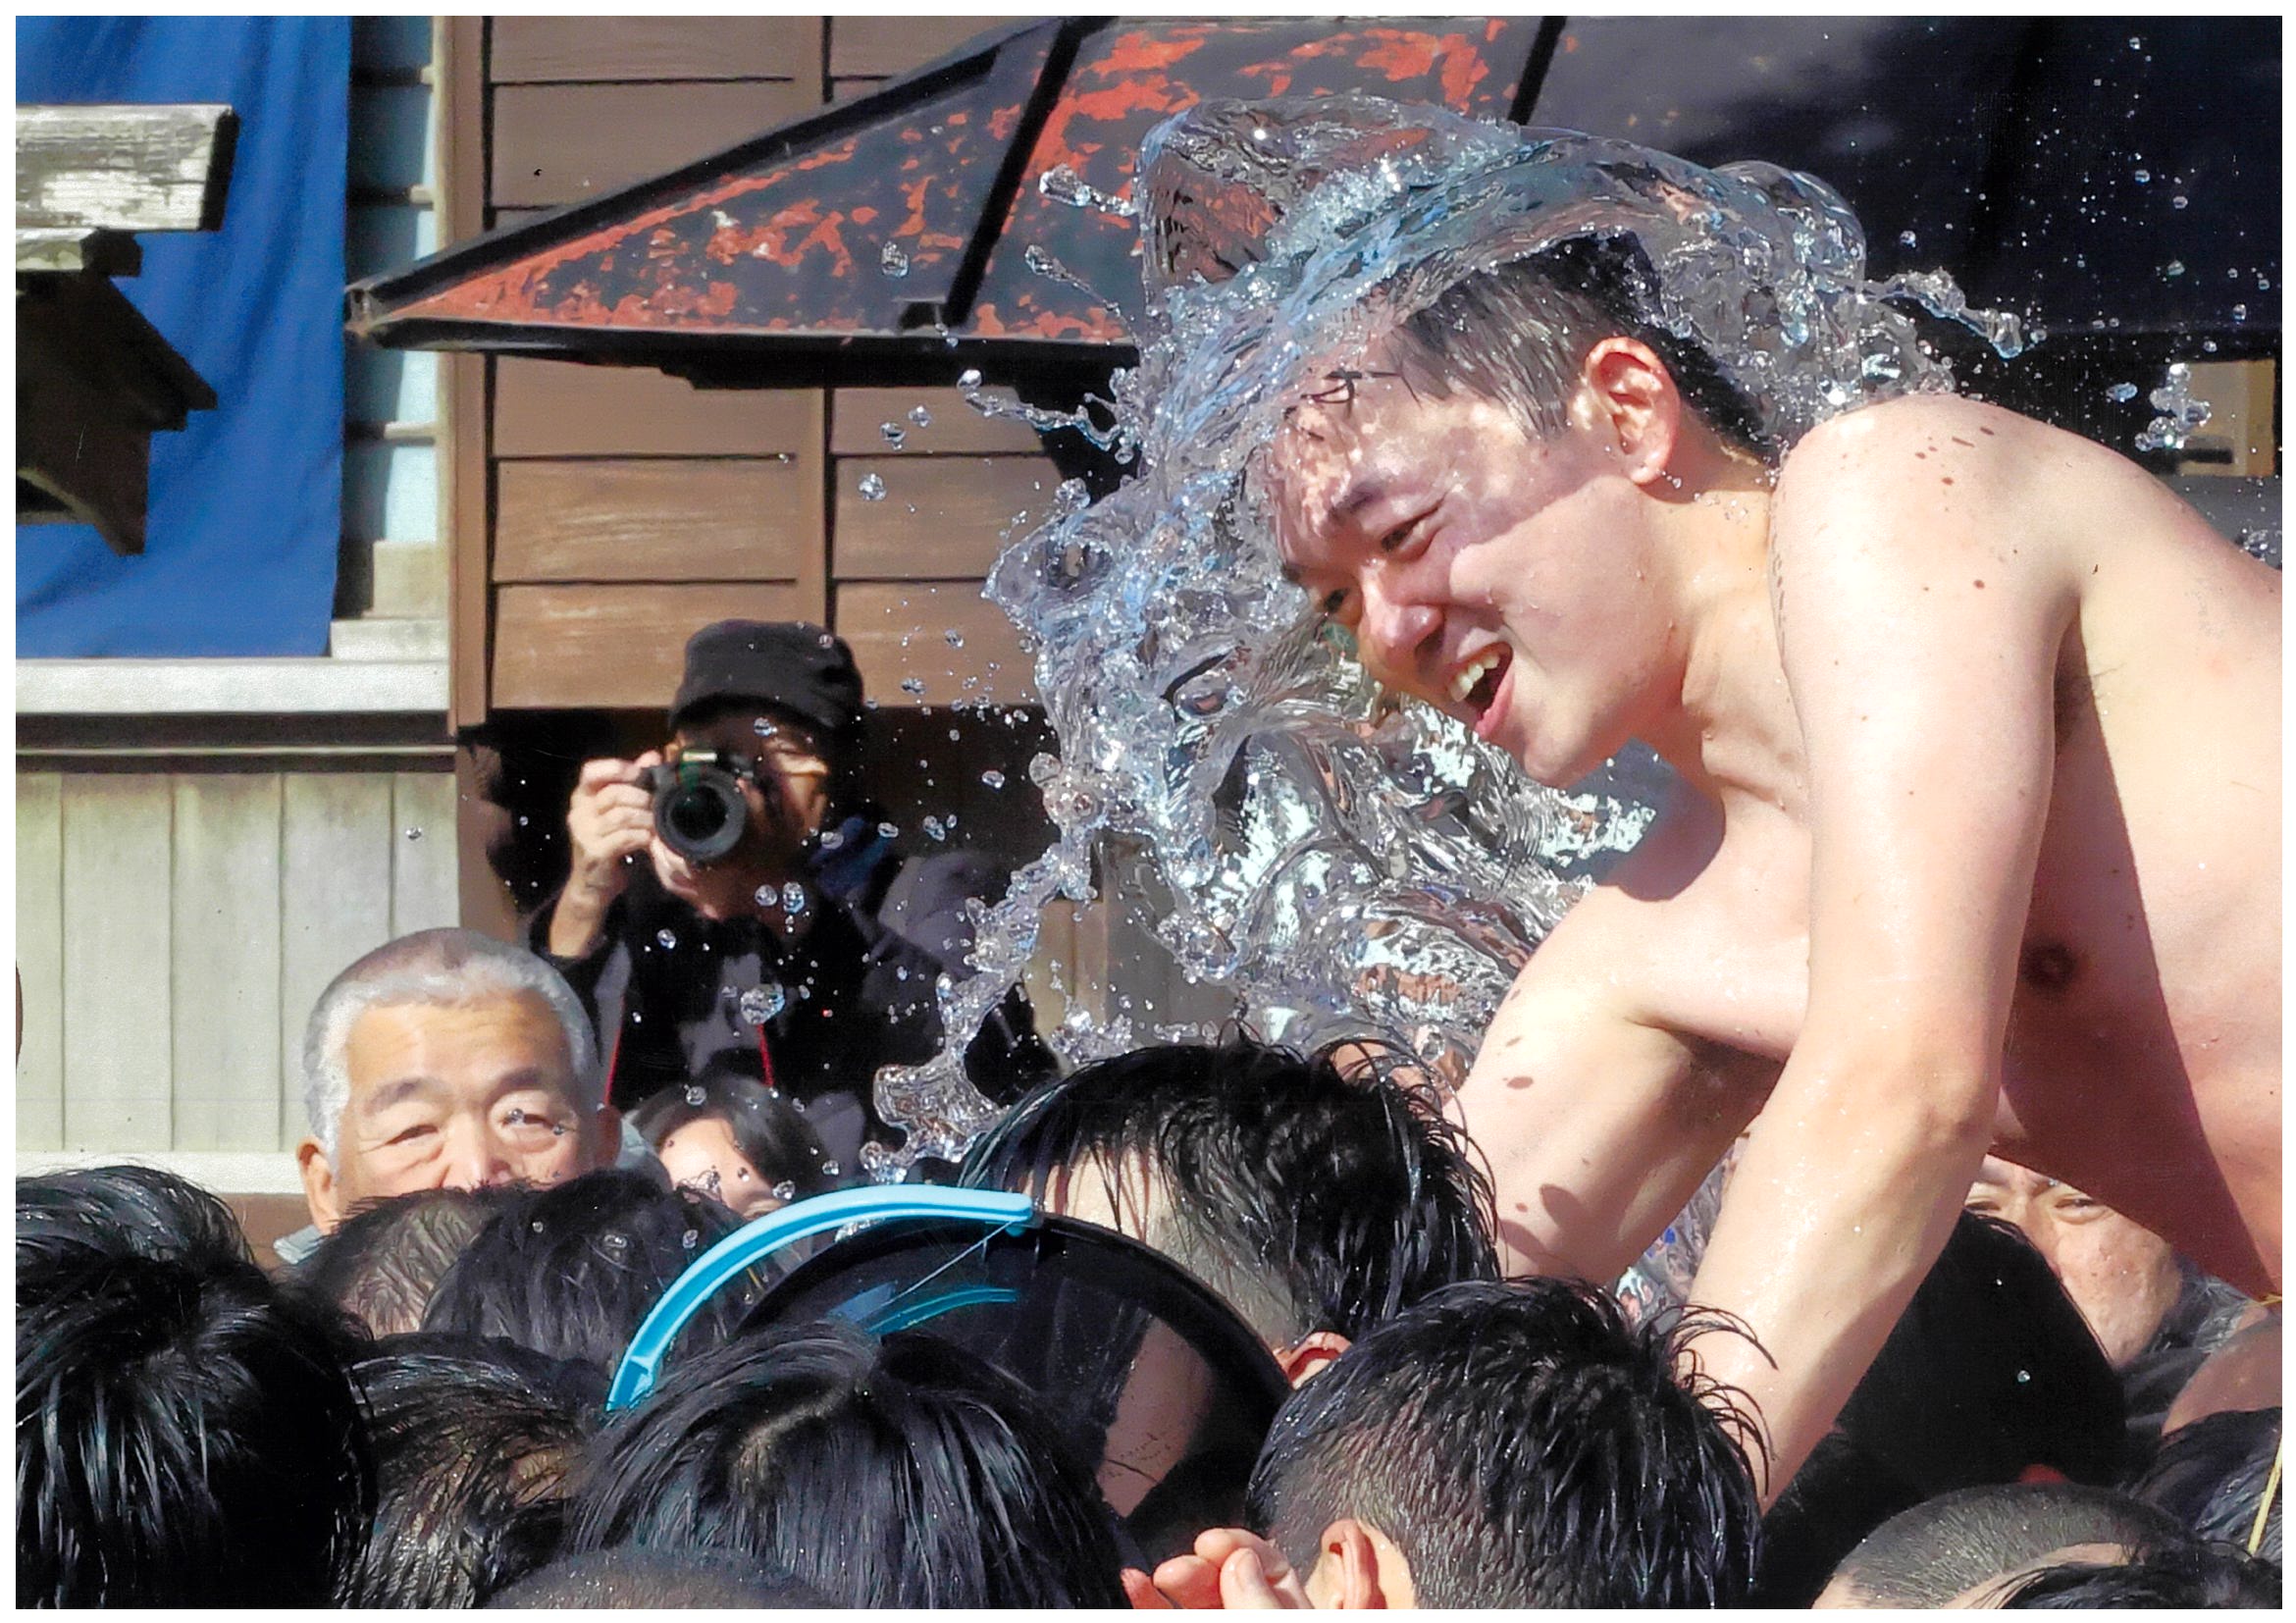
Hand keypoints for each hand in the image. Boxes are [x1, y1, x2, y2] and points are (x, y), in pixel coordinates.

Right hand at [547, 752, 659, 956]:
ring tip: (656, 824)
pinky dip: (642, 836)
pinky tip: (649, 839)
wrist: (594, 884)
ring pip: (621, 815)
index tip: (640, 773)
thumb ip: (634, 782)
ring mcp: (583, 833)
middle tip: (657, 806)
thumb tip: (653, 755)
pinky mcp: (594, 853)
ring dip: (645, 818)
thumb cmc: (610, 842)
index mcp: (582, 797)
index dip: (617, 768)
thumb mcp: (619, 810)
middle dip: (642, 797)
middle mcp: (578, 812)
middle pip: (614, 793)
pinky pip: (624, 837)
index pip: (591, 772)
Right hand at [1129, 1529, 1312, 1608]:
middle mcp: (1257, 1614)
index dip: (1243, 1549)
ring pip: (1196, 1601)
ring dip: (1172, 1581)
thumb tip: (1241, 1560)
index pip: (1274, 1568)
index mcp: (1294, 1614)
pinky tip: (1134, 1583)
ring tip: (1159, 1574)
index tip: (1213, 1543)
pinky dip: (1147, 1602)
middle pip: (1229, 1581)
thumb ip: (1262, 1606)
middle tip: (1179, 1567)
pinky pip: (1166, 1618)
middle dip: (1203, 1566)